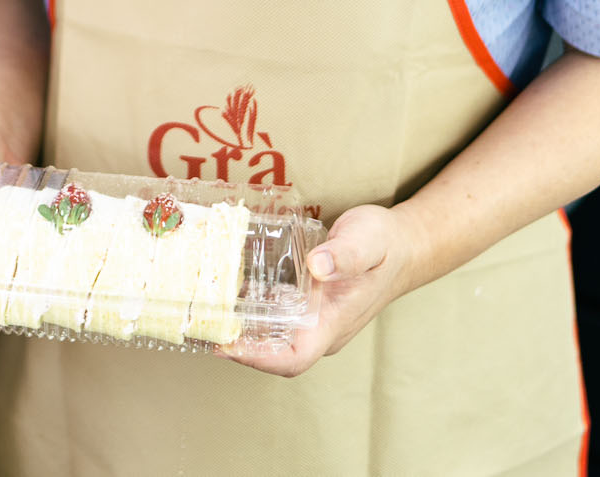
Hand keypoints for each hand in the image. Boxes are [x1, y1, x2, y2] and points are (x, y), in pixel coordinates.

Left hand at [219, 203, 423, 378]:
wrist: (402, 245)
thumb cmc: (386, 245)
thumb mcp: (368, 240)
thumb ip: (346, 254)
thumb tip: (318, 266)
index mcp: (332, 324)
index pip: (292, 358)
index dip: (256, 358)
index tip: (225, 345)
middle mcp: (319, 328)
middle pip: (272, 351)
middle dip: (235, 342)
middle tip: (197, 320)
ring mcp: (311, 317)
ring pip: (268, 334)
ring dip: (237, 325)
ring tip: (200, 305)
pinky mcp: (305, 302)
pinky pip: (272, 314)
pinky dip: (248, 306)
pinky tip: (224, 286)